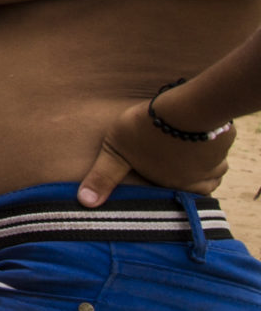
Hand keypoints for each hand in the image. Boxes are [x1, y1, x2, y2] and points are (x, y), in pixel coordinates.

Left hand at [79, 98, 234, 205]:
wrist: (185, 107)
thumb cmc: (146, 130)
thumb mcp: (116, 152)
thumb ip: (104, 178)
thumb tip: (85, 203)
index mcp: (175, 187)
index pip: (179, 199)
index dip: (173, 192)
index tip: (166, 186)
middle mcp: (200, 180)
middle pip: (202, 187)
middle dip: (192, 181)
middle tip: (181, 170)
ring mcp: (216, 161)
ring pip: (216, 170)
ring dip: (206, 165)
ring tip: (191, 155)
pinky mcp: (225, 140)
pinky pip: (222, 149)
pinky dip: (215, 147)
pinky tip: (203, 137)